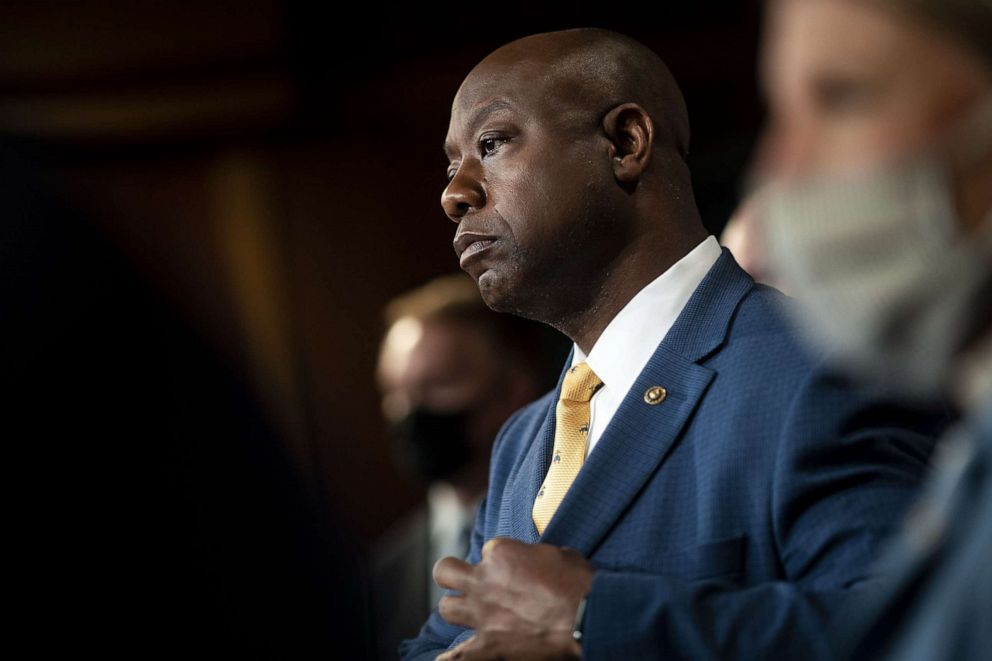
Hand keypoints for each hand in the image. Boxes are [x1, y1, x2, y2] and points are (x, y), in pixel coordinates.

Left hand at [434, 537, 593, 659]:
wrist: (584, 615)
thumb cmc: (578, 582)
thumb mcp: (558, 554)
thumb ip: (537, 556)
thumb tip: (539, 564)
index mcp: (500, 553)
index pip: (488, 551)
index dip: (502, 561)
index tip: (517, 570)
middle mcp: (483, 580)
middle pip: (447, 572)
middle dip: (453, 575)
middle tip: (465, 581)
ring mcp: (482, 612)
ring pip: (446, 607)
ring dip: (455, 609)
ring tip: (465, 613)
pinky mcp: (488, 643)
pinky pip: (459, 656)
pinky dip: (451, 659)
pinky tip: (445, 660)